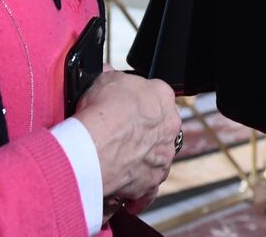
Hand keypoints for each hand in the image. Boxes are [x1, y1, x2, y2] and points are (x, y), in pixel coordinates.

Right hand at [76, 71, 180, 204]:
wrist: (95, 148)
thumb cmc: (101, 112)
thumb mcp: (104, 79)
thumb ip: (112, 77)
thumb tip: (107, 73)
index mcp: (162, 96)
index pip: (155, 94)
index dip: (137, 101)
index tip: (124, 107)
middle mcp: (170, 126)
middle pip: (159, 126)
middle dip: (143, 130)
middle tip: (120, 134)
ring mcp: (163, 155)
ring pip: (156, 155)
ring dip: (142, 158)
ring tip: (118, 161)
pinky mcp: (152, 181)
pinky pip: (149, 187)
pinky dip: (138, 189)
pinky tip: (125, 191)